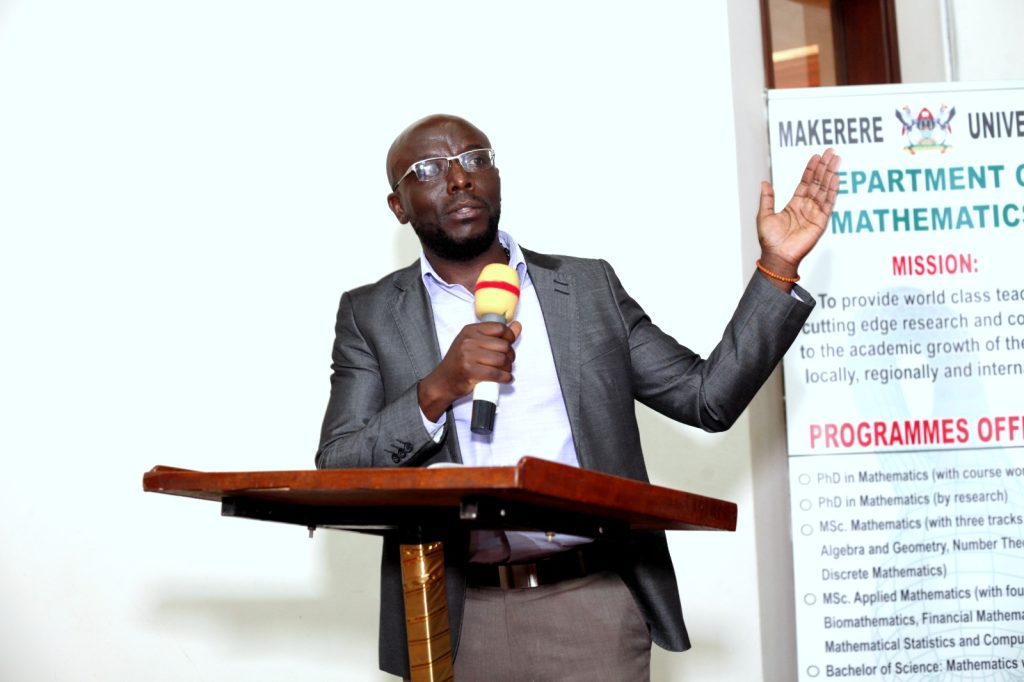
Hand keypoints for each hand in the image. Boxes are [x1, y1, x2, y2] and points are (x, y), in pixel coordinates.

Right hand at [417, 320, 521, 420]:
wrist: (443, 381)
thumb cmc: (460, 362)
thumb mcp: (475, 343)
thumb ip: (496, 335)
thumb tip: (517, 326)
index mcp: (470, 330)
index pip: (499, 328)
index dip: (510, 337)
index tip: (509, 344)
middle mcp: (469, 341)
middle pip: (503, 345)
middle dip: (510, 355)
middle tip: (507, 361)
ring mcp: (468, 356)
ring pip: (501, 359)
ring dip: (508, 368)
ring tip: (505, 370)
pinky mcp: (470, 371)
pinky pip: (496, 373)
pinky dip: (505, 377)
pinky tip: (506, 378)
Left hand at [756, 148, 840, 285]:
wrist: (777, 256)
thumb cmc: (770, 240)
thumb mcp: (764, 215)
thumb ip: (767, 198)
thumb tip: (764, 182)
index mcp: (794, 204)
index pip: (805, 182)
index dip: (810, 169)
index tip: (816, 156)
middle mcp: (806, 206)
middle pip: (818, 182)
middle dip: (824, 166)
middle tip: (830, 151)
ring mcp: (815, 213)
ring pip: (824, 189)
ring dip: (830, 174)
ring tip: (835, 159)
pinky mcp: (821, 221)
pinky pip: (828, 203)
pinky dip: (832, 190)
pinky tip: (835, 177)